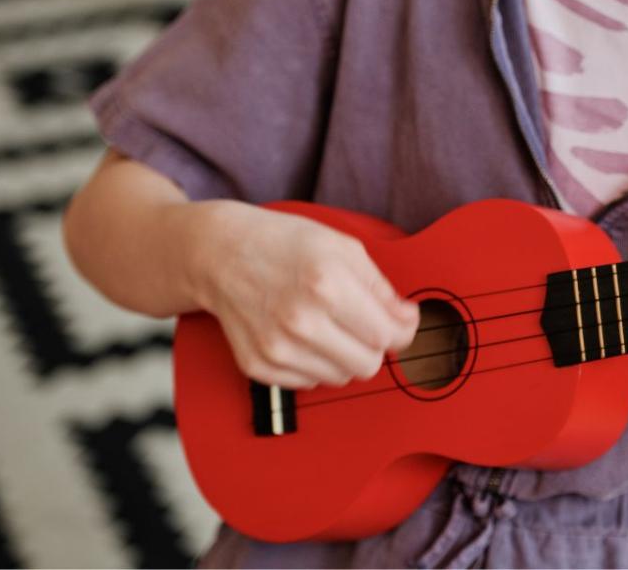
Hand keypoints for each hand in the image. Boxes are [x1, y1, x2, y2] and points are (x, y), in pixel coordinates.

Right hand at [188, 202, 419, 388]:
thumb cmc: (284, 244)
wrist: (219, 253)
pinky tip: (306, 337)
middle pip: (368, 364)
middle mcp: (300, 321)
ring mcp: (277, 348)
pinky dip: (316, 364)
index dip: (403, 331)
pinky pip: (310, 383)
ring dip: (345, 356)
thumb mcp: (343, 247)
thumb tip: (408, 320)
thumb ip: (381, 288)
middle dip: (375, 345)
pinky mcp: (259, 366)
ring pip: (342, 377)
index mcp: (326, 285)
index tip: (401, 322)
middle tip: (364, 323)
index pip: (388, 335)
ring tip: (329, 325)